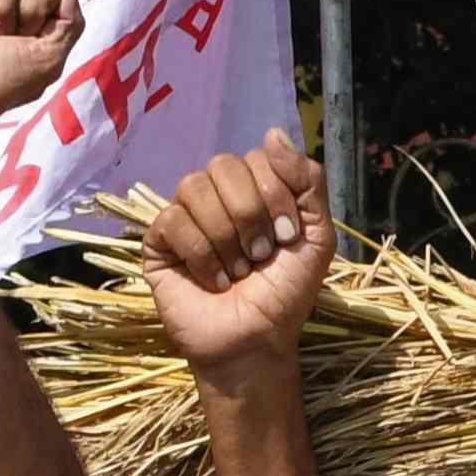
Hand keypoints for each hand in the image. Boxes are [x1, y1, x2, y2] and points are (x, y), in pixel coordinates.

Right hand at [144, 139, 334, 378]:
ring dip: (225, 238)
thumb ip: (308, 182)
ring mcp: (186, 216)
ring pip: (195, 188)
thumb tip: (273, 133)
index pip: (257, 157)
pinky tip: (213, 281)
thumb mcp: (316, 237)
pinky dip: (200, 255)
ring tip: (237, 271)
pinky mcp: (159, 242)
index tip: (288, 238)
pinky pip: (172, 220)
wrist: (256, 342)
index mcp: (253, 189)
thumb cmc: (285, 295)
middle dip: (250, 215)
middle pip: (223, 165)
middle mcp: (217, 196)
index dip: (275, 195)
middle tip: (260, 256)